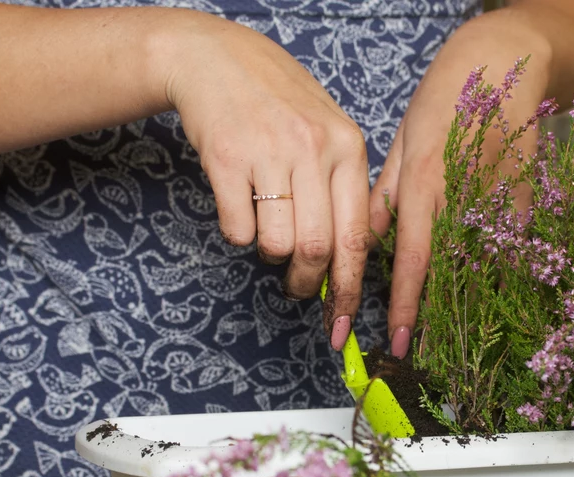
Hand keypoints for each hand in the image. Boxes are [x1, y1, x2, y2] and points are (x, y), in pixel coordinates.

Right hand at [164, 13, 370, 350]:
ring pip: (277, 244)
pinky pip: (238, 229)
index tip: (343, 321)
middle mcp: (312, 149)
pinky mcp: (225, 158)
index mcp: (348, 147)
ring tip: (267, 235)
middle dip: (309, 285)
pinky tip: (241, 209)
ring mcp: (268, 152)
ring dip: (271, 256)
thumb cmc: (278, 103)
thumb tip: (349, 261)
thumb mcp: (328, 133)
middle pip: (317, 248)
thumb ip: (343, 188)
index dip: (350, 289)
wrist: (217, 59)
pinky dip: (239, 235)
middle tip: (299, 289)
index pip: (356, 237)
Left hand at [370, 8, 551, 357]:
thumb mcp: (404, 140)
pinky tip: (492, 293)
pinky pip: (510, 245)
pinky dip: (500, 270)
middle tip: (425, 351)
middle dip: (436, 317)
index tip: (400, 340)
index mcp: (423, 184)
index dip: (406, 305)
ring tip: (456, 335)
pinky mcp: (526, 194)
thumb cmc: (446, 96)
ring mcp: (498, 197)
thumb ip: (388, 194)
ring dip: (468, 303)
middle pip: (449, 274)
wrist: (505, 60)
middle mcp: (460, 197)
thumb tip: (368, 240)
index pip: (411, 260)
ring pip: (482, 266)